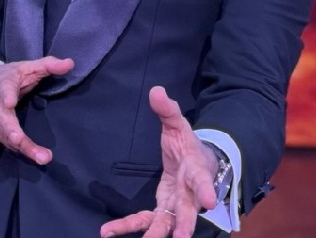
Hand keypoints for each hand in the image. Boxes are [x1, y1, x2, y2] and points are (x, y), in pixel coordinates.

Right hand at [0, 56, 73, 164]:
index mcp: (4, 84)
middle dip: (15, 133)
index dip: (7, 96)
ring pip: (6, 136)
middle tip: (22, 142)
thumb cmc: (10, 76)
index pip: (4, 89)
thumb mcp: (28, 66)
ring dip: (23, 148)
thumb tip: (70, 63)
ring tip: (42, 157)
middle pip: (4, 120)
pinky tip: (35, 156)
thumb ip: (49, 65)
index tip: (10, 103)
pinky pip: (7, 143)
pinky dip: (21, 151)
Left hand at [100, 86, 218, 237]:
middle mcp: (189, 194)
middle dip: (184, 224)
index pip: (202, 180)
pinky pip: (145, 220)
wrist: (198, 163)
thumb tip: (156, 91)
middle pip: (188, 211)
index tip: (208, 200)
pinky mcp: (162, 209)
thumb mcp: (178, 124)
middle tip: (181, 237)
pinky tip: (107, 232)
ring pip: (166, 223)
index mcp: (196, 170)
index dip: (205, 190)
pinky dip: (127, 226)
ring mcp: (175, 205)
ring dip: (156, 235)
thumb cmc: (189, 145)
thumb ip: (167, 110)